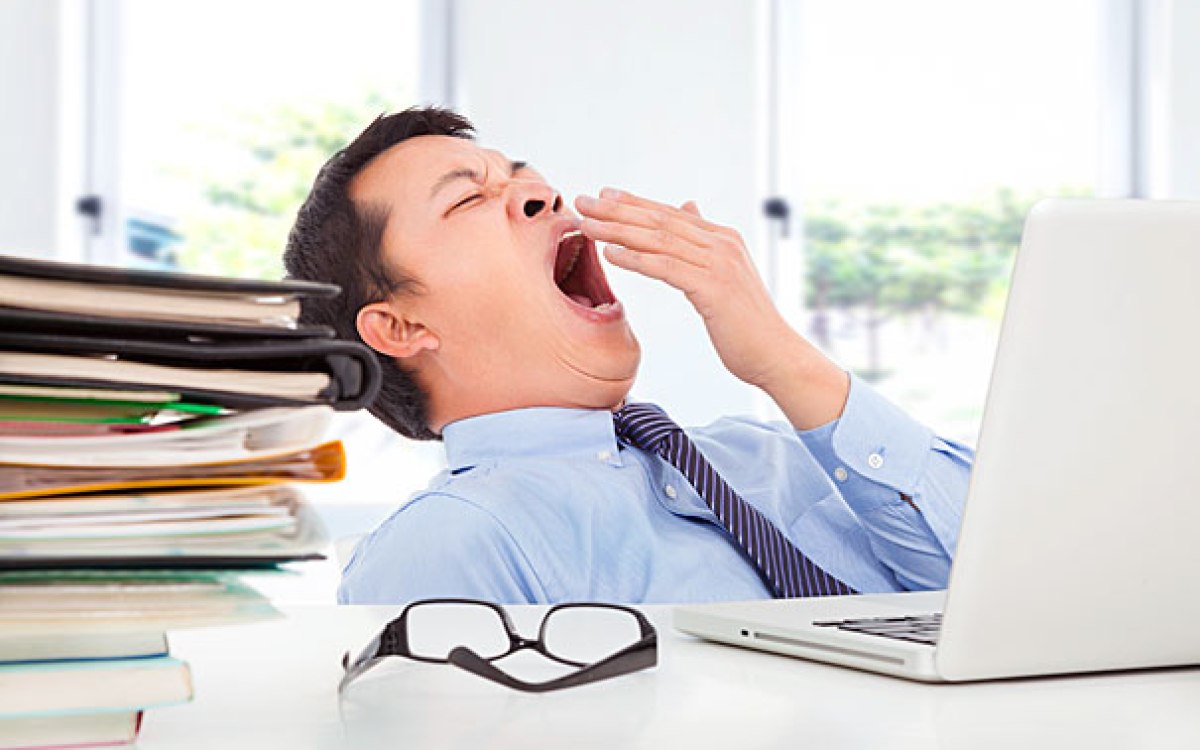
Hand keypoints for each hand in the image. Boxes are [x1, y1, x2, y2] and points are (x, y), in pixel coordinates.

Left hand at [575, 188, 847, 426]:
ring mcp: (719, 264)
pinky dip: (637, 259)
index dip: (634, 203)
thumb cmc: (745, 322)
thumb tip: (688, 207)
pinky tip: (611, 254)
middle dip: (617, 210)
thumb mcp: (724, 273)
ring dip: (618, 231)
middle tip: (582, 202)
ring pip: (659, 240)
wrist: (775, 354)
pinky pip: (666, 267)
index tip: (602, 196)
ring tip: (588, 225)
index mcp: (723, 238)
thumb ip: (704, 242)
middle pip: (660, 221)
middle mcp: (722, 244)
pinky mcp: (713, 288)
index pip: (669, 214)